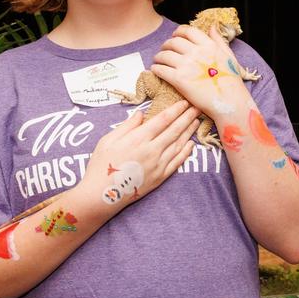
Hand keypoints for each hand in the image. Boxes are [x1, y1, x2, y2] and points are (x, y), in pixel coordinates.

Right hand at [82, 100, 197, 206]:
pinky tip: (191, 144)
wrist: (103, 194)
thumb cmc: (101, 165)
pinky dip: (186, 152)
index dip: (175, 110)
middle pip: (174, 130)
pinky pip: (177, 162)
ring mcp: (158, 164)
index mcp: (138, 139)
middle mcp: (152, 150)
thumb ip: (127, 126)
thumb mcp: (107, 140)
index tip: (184, 102)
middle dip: (187, 117)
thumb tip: (141, 113)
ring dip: (189, 132)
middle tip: (197, 107)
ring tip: (196, 121)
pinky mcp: (160, 177)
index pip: (163, 120)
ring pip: (178, 144)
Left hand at [150, 25, 249, 118]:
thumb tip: (212, 26)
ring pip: (164, 55)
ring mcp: (187, 65)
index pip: (187, 31)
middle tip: (164, 50)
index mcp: (209, 45)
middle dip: (166, 45)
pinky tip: (155, 70)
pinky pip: (161, 69)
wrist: (230, 102)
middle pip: (173, 42)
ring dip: (158, 56)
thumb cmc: (231, 81)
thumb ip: (219, 39)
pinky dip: (155, 68)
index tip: (175, 36)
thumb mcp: (229, 56)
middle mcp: (197, 52)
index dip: (178, 32)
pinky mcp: (179, 80)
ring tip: (158, 60)